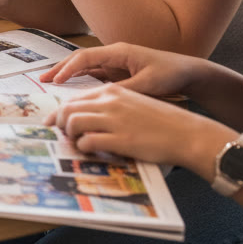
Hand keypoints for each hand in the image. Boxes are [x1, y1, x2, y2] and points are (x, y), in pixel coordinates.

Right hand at [40, 42, 208, 96]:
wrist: (189, 72)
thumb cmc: (171, 74)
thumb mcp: (148, 84)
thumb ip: (123, 90)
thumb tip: (100, 98)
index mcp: (118, 52)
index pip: (86, 57)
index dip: (68, 68)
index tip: (55, 81)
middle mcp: (114, 54)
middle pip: (80, 59)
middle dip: (61, 68)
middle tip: (42, 79)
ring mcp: (115, 63)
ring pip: (85, 66)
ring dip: (68, 74)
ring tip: (50, 83)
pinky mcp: (119, 72)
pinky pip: (94, 74)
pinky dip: (80, 80)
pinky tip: (71, 89)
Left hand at [46, 82, 230, 173]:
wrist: (188, 133)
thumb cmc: (162, 122)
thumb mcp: (134, 104)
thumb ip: (110, 106)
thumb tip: (86, 117)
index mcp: (113, 91)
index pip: (76, 98)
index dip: (61, 112)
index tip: (55, 122)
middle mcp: (110, 102)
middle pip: (68, 108)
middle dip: (59, 123)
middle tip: (60, 135)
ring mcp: (114, 120)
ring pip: (72, 122)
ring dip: (68, 135)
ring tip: (75, 144)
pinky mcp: (120, 139)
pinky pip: (87, 141)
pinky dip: (82, 148)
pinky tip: (90, 152)